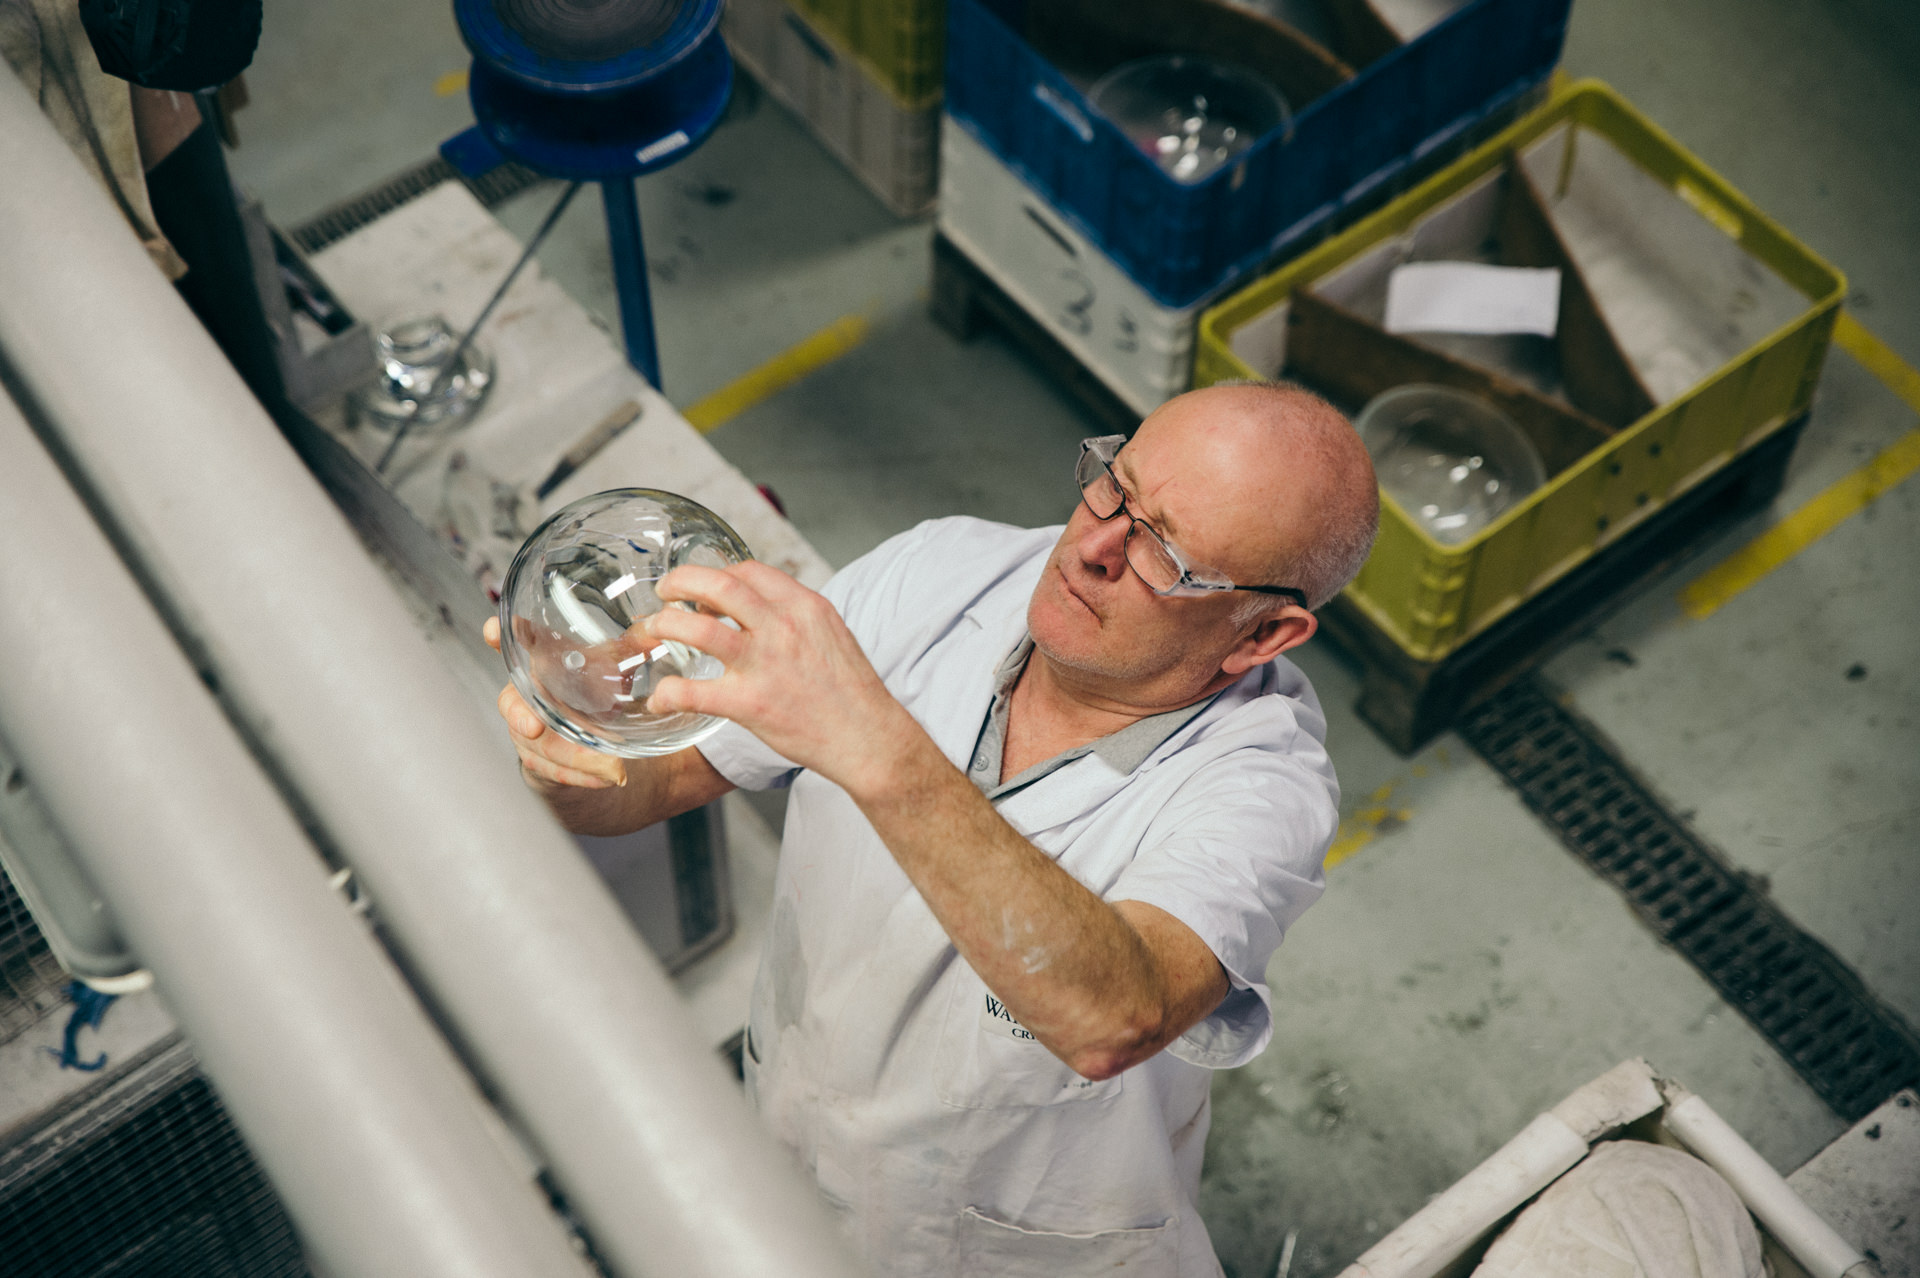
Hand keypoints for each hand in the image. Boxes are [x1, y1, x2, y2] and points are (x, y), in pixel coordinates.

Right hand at [483, 616, 625, 789]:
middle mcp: (527, 696)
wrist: (591, 737)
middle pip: (512, 705)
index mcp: (540, 664)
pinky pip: (556, 772)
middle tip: (533, 726)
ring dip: (574, 757)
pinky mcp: (541, 762)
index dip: (498, 637)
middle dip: (519, 716)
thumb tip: (657, 636)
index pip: (514, 647)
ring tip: (610, 767)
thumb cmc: (595, 690)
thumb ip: (632, 649)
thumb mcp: (614, 666)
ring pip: (540, 747)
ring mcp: (528, 733)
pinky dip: (584, 776)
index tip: (493, 630)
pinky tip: (607, 778)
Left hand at [641, 561, 917, 796]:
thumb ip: (795, 617)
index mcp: (805, 606)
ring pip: (697, 629)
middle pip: (718, 585)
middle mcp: (783, 627)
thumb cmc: (851, 691)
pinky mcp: (750, 704)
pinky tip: (660, 700)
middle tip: (665, 592)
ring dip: (665, 625)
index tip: (703, 588)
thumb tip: (760, 608)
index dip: (717, 574)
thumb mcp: (830, 633)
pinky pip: (693, 692)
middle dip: (680, 582)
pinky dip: (667, 694)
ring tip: (654, 631)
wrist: (868, 737)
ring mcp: (765, 664)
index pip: (749, 571)